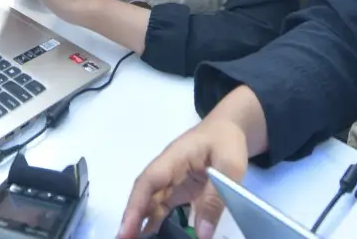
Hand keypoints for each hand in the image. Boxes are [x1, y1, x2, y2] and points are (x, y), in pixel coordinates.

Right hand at [117, 117, 250, 238]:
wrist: (231, 127)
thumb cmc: (227, 140)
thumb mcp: (229, 166)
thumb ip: (215, 198)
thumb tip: (202, 234)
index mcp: (173, 159)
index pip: (148, 182)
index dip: (135, 206)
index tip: (126, 229)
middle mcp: (167, 171)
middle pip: (145, 196)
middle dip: (133, 220)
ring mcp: (173, 182)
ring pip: (153, 205)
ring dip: (144, 224)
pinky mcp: (180, 191)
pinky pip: (166, 209)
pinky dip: (159, 224)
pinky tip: (156, 238)